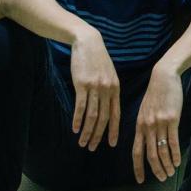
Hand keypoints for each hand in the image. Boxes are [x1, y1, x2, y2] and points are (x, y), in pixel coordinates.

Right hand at [70, 30, 120, 150]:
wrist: (88, 42)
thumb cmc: (97, 59)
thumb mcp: (109, 74)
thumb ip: (110, 90)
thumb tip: (108, 108)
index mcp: (115, 88)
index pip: (116, 114)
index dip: (113, 131)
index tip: (110, 145)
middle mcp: (107, 89)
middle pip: (103, 119)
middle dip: (98, 136)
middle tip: (92, 148)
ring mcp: (95, 87)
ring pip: (92, 116)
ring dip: (87, 132)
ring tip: (82, 143)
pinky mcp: (82, 84)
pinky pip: (81, 107)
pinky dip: (78, 120)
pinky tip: (75, 129)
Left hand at [132, 63, 182, 182]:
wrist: (163, 77)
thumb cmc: (155, 93)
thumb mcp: (144, 110)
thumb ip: (144, 126)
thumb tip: (145, 141)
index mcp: (139, 125)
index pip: (136, 152)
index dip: (138, 168)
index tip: (140, 180)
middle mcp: (147, 127)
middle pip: (150, 155)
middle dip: (156, 170)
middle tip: (162, 178)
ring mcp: (159, 123)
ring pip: (162, 151)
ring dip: (167, 165)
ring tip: (171, 172)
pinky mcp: (172, 119)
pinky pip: (173, 142)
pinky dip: (175, 154)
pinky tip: (178, 161)